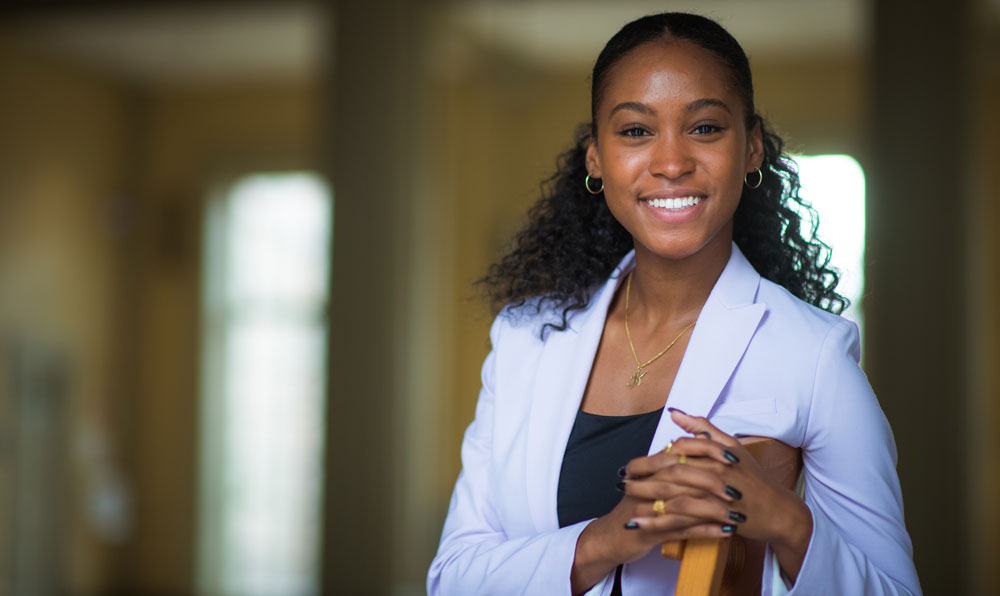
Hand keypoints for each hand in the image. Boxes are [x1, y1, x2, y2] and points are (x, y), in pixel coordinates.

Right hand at [571, 414, 740, 592]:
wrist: (610, 537)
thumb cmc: (636, 508)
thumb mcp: (649, 481)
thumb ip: (669, 459)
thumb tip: (690, 438)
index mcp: (649, 468)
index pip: (679, 451)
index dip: (706, 453)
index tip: (733, 458)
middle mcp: (646, 483)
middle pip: (682, 476)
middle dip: (712, 482)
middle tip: (738, 490)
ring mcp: (647, 508)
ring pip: (683, 505)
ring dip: (712, 510)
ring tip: (737, 514)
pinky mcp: (649, 531)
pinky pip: (680, 530)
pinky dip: (704, 531)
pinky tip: (724, 532)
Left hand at [636, 409, 812, 580]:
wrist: (778, 511)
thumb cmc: (754, 478)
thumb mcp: (732, 446)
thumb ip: (703, 428)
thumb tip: (675, 413)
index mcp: (714, 454)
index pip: (674, 452)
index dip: (649, 459)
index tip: (631, 465)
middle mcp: (713, 471)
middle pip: (668, 473)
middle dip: (641, 477)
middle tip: (622, 481)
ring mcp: (714, 495)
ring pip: (671, 496)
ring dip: (645, 498)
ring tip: (626, 499)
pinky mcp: (715, 517)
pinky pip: (680, 520)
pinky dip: (657, 521)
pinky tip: (640, 523)